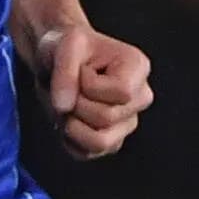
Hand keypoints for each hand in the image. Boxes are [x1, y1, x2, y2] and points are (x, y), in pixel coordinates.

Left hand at [34, 21, 153, 158]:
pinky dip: (68, 138)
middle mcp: (140, 98)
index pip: (121, 92)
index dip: (90, 85)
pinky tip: (68, 117)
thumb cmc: (69, 48)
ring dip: (72, 125)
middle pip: (106, 119)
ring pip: (99, 143)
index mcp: (138, 68)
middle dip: (76, 104)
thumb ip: (64, 72)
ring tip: (69, 105)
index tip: (81, 71)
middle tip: (69, 89)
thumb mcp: (65, 45)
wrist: (58, 60)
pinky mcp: (111, 142)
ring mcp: (127, 123)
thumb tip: (64, 107)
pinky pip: (86, 153)